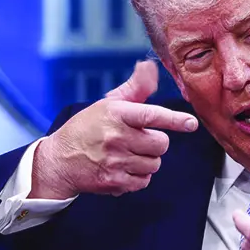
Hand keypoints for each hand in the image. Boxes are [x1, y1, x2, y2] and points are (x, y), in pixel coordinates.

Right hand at [30, 60, 197, 198]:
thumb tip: (149, 67)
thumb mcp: (108, 104)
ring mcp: (115, 161)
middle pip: (160, 144)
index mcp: (116, 114)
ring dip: (147, 160)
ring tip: (128, 154)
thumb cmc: (87, 129)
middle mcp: (116, 137)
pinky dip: (138, 177)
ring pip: (154, 164)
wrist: (58, 161)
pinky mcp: (114, 182)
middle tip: (139, 140)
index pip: (151, 115)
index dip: (174, 120)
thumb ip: (134, 88)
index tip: (191, 123)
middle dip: (155, 142)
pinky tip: (123, 169)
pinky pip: (144, 181)